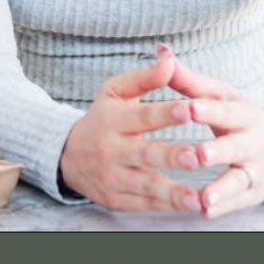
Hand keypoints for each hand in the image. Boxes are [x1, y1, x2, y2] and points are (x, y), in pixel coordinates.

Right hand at [59, 48, 204, 213]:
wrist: (67, 155)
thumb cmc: (102, 117)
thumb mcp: (116, 91)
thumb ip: (146, 77)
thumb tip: (169, 55)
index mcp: (113, 119)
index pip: (143, 116)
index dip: (166, 113)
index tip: (190, 109)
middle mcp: (111, 150)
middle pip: (144, 154)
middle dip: (171, 156)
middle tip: (197, 156)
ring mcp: (113, 177)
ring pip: (144, 186)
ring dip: (172, 193)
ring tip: (196, 198)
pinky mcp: (116, 200)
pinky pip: (143, 205)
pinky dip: (165, 207)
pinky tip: (189, 207)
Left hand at [167, 51, 263, 218]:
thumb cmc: (237, 115)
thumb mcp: (219, 95)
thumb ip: (189, 80)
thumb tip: (161, 51)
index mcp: (242, 112)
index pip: (225, 110)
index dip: (207, 110)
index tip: (189, 108)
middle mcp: (252, 141)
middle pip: (235, 146)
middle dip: (218, 151)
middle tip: (199, 154)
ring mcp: (254, 169)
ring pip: (239, 180)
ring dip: (222, 189)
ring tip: (205, 198)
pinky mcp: (252, 192)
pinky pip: (237, 202)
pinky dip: (223, 207)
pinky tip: (205, 211)